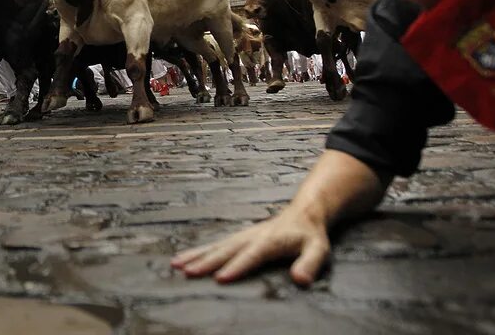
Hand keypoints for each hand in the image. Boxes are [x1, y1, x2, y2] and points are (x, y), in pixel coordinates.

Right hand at [170, 207, 329, 285]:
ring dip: (195, 256)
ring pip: (215, 247)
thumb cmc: (310, 235)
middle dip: (206, 262)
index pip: (251, 256)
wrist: (303, 213)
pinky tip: (182, 258)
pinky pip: (214, 245)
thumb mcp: (319, 249)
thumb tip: (300, 280)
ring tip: (176, 265)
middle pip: (225, 251)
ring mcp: (241, 236)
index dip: (236, 267)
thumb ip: (310, 264)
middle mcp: (251, 237)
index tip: (220, 278)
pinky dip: (197, 251)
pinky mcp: (236, 238)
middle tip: (188, 272)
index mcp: (270, 241)